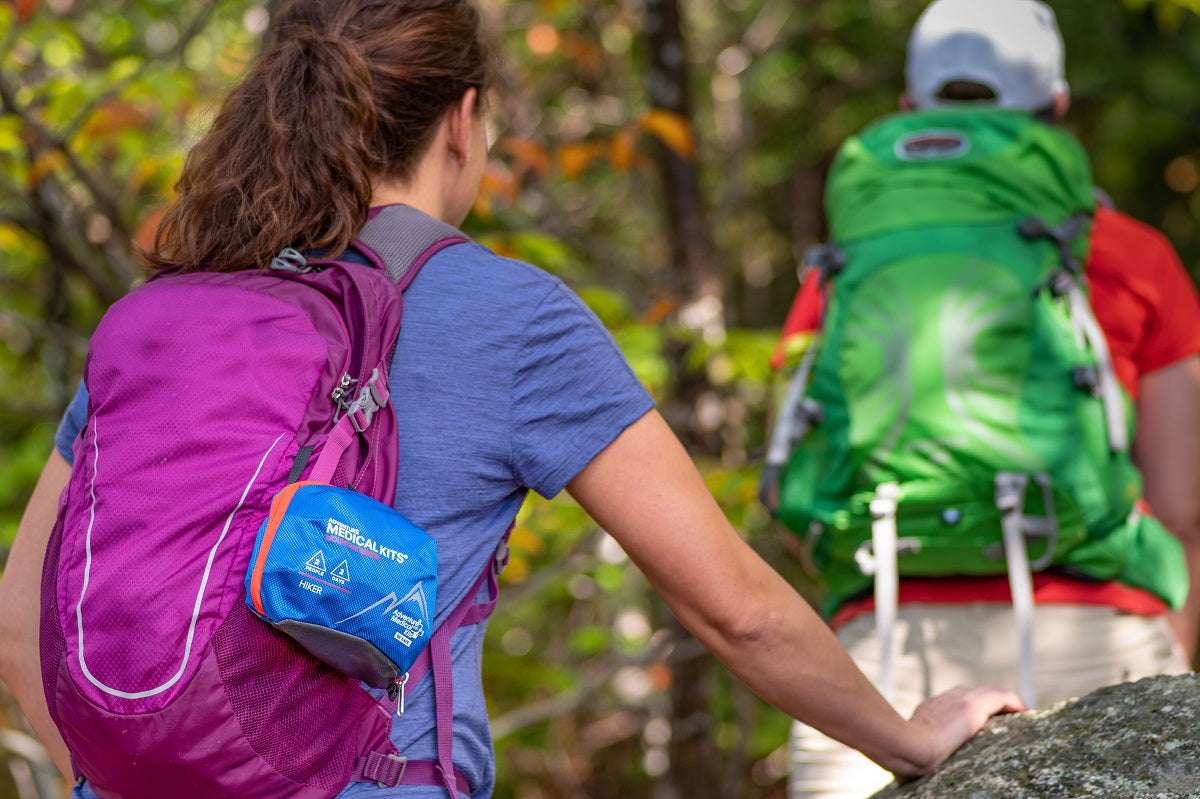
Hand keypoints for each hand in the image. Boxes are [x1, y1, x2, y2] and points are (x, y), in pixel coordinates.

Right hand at [897, 684, 1025, 781]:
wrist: (905, 748)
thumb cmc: (904, 759)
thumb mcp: (910, 755)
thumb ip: (917, 756)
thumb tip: (908, 775)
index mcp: (927, 712)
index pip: (950, 704)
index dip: (965, 711)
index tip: (976, 726)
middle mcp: (943, 700)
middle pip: (969, 694)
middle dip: (986, 704)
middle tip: (1002, 720)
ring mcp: (956, 700)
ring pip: (986, 692)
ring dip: (1003, 702)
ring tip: (1019, 715)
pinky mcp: (971, 706)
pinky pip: (1000, 697)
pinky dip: (1013, 702)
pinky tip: (1025, 712)